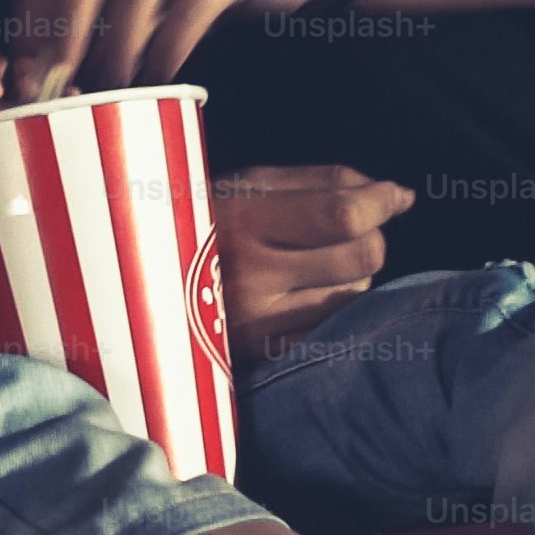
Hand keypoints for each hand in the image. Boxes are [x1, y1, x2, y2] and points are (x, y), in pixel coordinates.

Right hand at [214, 165, 409, 358]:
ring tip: (309, 263)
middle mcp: (249, 275)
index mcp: (240, 220)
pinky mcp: (265, 354)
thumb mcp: (246, 183)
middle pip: (363, 256)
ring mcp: (259, 321)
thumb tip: (399, 196)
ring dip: (351, 274)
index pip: (342, 215)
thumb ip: (323, 181)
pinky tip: (303, 295)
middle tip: (345, 230)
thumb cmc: (202, 219)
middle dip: (369, 237)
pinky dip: (334, 308)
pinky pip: (335, 326)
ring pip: (357, 293)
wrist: (135, 277)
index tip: (392, 196)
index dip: (380, 202)